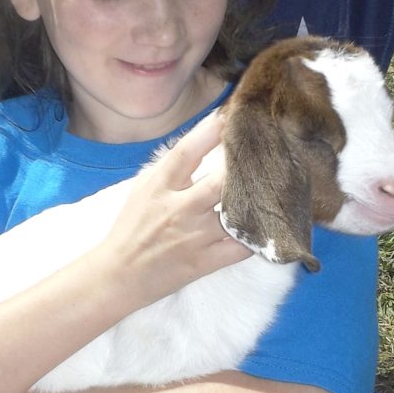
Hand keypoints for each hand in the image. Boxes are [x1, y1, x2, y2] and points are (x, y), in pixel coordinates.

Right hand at [103, 113, 250, 308]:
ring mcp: (194, 237)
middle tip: (263, 152)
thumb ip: (172, 167)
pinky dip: (257, 235)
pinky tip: (266, 224)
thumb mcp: (143, 189)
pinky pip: (242, 247)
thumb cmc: (132, 227)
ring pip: (237, 213)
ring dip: (256, 199)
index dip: (211, 131)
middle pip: (220, 181)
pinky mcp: (205, 262)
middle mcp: (178, 209)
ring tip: (274, 185)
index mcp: (159, 187)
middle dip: (243, 165)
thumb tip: (204, 141)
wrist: (119, 276)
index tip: (230, 116)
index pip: (188, 151)